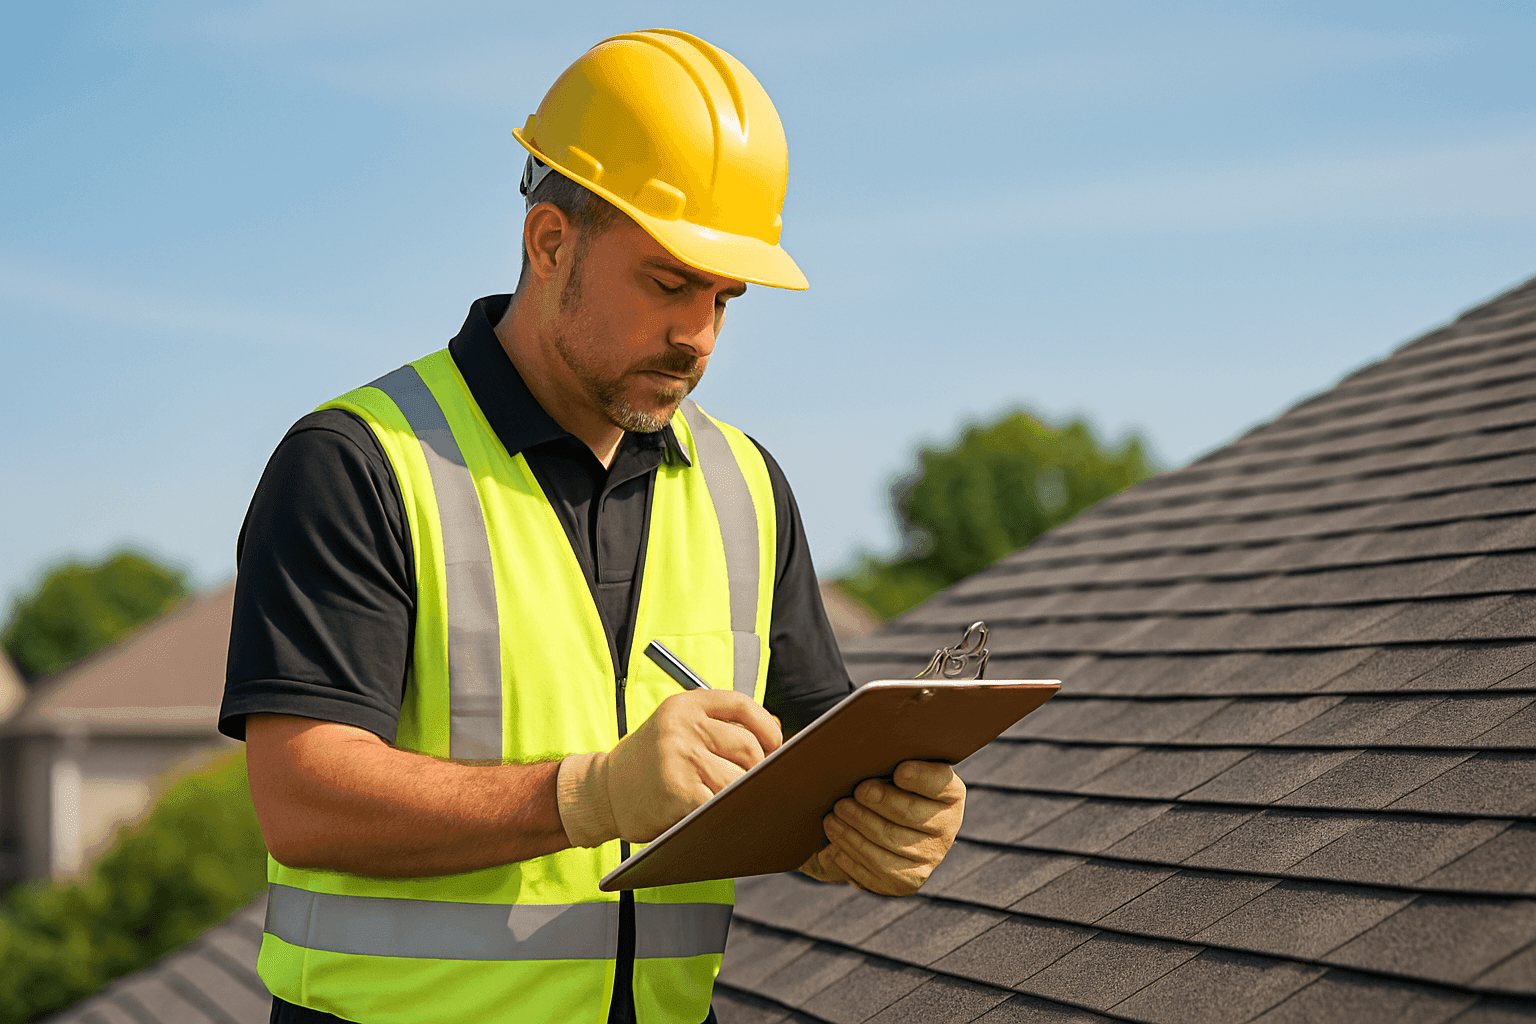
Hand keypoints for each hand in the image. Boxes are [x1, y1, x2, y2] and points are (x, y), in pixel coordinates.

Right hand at [559, 689, 781, 845]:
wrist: (604, 792)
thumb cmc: (650, 762)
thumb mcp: (678, 729)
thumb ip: (720, 726)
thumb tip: (777, 738)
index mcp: (685, 705)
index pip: (742, 705)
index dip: (768, 727)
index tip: (776, 746)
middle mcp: (682, 726)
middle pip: (748, 746)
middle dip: (757, 770)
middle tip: (753, 785)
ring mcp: (680, 758)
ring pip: (738, 779)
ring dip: (742, 795)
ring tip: (735, 803)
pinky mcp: (679, 791)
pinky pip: (721, 803)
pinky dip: (727, 813)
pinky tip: (723, 817)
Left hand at [799, 760, 965, 895]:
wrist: (894, 828)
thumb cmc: (890, 786)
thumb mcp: (899, 768)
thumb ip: (892, 759)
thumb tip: (865, 750)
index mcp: (950, 794)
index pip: (939, 784)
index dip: (921, 778)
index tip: (899, 771)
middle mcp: (946, 829)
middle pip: (907, 815)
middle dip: (875, 804)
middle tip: (849, 795)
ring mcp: (929, 860)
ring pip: (887, 845)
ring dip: (855, 831)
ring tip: (833, 817)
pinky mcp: (907, 882)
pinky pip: (876, 872)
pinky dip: (851, 857)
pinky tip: (834, 845)